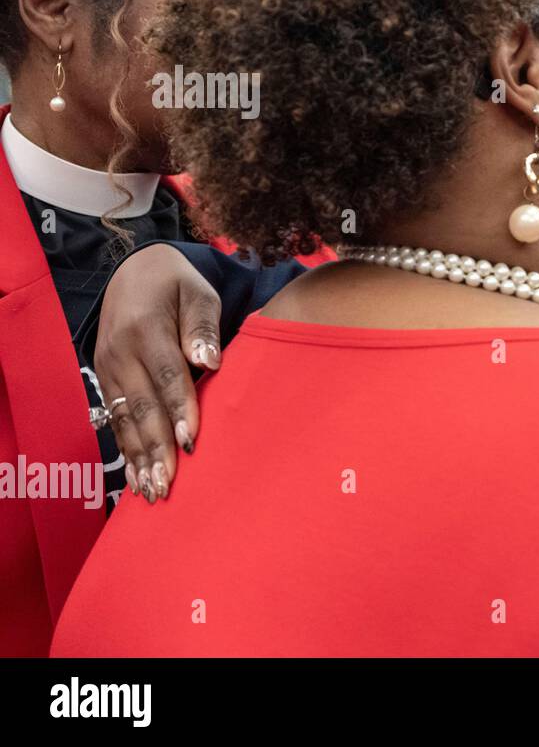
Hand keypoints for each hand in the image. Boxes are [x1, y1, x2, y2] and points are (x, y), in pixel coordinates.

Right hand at [95, 245, 222, 502]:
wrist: (134, 271)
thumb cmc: (178, 285)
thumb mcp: (198, 293)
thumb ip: (203, 327)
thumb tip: (209, 362)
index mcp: (145, 328)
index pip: (166, 375)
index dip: (179, 410)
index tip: (191, 442)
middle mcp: (119, 352)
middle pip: (142, 406)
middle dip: (155, 448)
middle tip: (169, 485)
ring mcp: (107, 367)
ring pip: (124, 419)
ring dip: (139, 458)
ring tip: (153, 492)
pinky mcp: (104, 379)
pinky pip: (115, 419)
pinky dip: (126, 449)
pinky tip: (136, 477)